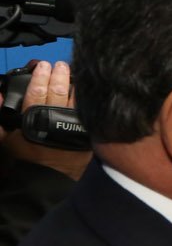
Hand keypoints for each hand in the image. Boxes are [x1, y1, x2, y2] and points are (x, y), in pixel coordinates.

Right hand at [1, 60, 92, 180]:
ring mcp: (72, 127)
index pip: (36, 93)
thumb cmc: (25, 157)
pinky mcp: (86, 134)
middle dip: (59, 75)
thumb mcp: (6, 139)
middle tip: (60, 64)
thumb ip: (0, 118)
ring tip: (73, 73)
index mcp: (32, 120)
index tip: (42, 65)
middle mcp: (54, 121)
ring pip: (76, 99)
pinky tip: (87, 91)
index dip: (39, 77)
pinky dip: (87, 100)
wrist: (45, 180)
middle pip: (58, 92)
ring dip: (74, 83)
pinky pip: (88, 112)